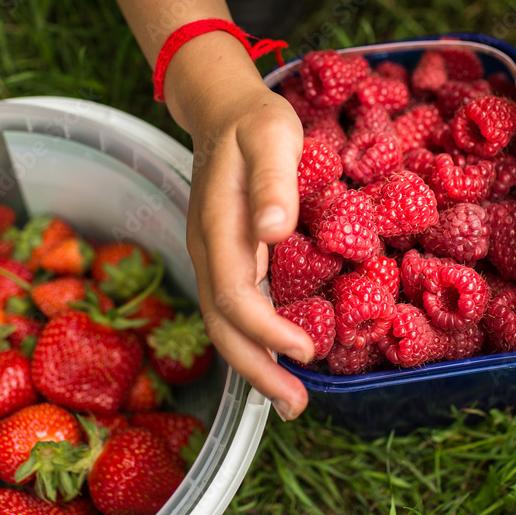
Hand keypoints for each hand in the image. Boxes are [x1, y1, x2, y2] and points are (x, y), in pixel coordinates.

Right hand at [167, 45, 313, 420]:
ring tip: (290, 399)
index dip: (267, 330)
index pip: (235, 294)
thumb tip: (274, 230)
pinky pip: (233, 308)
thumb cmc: (254, 121)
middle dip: (257, 370)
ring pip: (224, 323)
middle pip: (223, 324)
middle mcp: (209, 249)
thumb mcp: (272, 136)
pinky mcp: (224, 255)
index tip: (306, 351)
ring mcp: (212, 254)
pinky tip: (278, 356)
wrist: (221, 108)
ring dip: (254, 364)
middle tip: (297, 406)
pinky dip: (254, 340)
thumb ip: (274, 181)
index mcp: (220, 226)